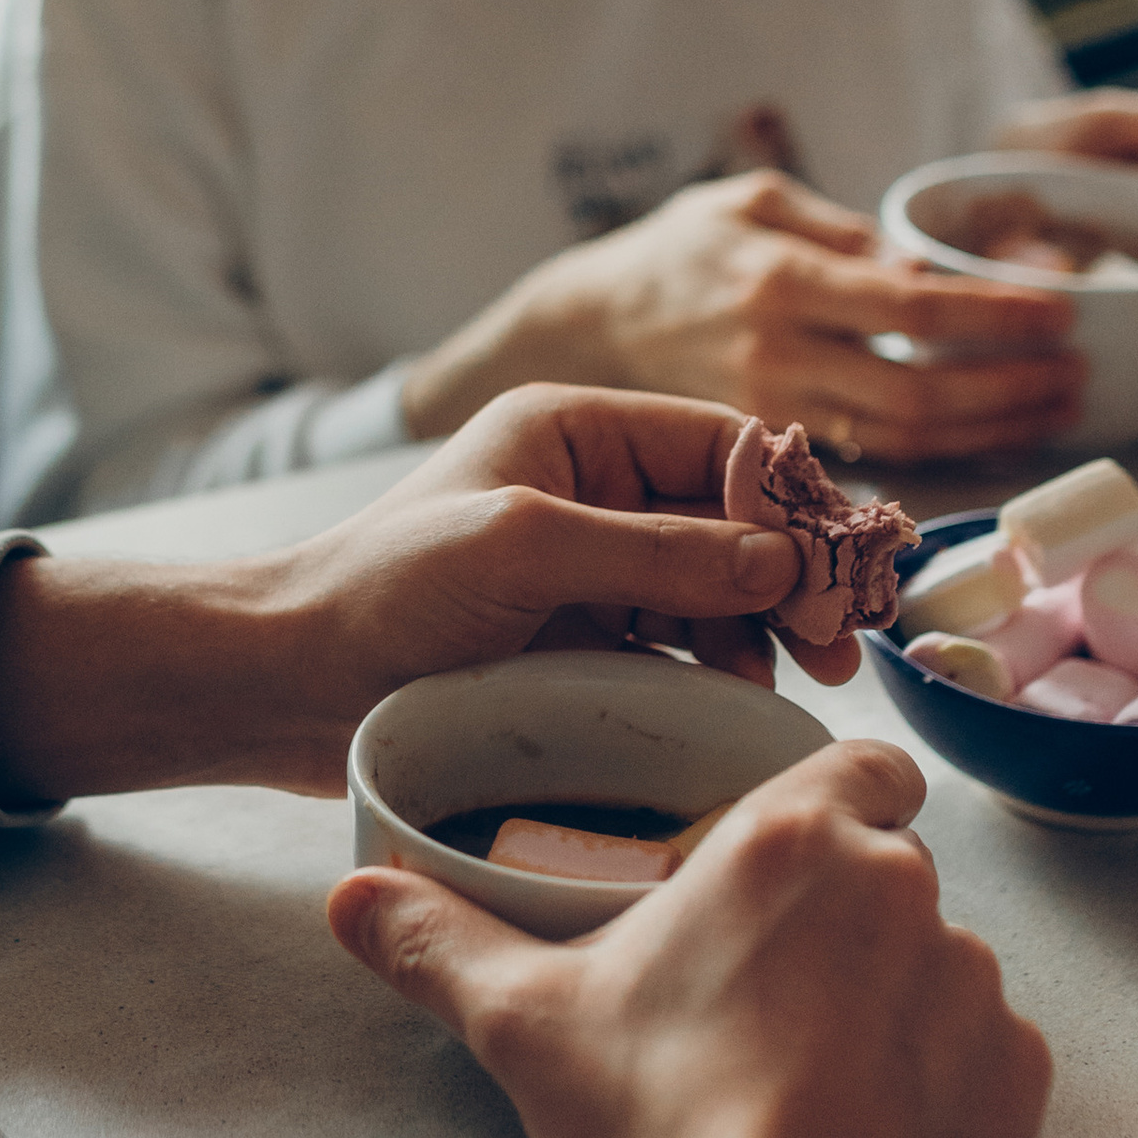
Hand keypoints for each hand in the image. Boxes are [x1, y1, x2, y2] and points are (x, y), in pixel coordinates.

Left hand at [0, 384, 858, 810]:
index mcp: (575, 433)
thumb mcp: (527, 548)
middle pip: (730, 520)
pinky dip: (715, 673)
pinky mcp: (579, 645)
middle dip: (788, 574)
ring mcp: (587, 572)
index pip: (720, 442)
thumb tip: (782, 558)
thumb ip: (660, 549)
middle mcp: (589, 493)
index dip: (792, 497)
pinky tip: (735, 704)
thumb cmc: (386, 592)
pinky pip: (676, 650)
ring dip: (758, 631)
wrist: (291, 683)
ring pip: (714, 591)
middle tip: (836, 644)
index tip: (847, 560)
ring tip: (786, 680)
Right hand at [329, 741, 1050, 1137]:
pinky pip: (984, 1052)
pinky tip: (869, 1133)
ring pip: (938, 962)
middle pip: (889, 870)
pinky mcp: (1016, 1079)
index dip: (837, 798)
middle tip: (760, 999)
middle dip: (839, 920)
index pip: (864, 763)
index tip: (791, 855)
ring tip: (811, 1083)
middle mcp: (900, 890)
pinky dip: (939, 1081)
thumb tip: (351, 899)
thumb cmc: (660, 1128)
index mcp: (789, 844)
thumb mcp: (525, 1027)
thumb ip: (438, 945)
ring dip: (892, 1000)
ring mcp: (972, 983)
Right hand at [399, 170, 1082, 465]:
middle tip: (1075, 374)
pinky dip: (936, 453)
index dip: (995, 316)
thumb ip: (837, 230)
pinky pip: (867, 459)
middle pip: (917, 396)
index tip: (1059, 311)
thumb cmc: (673, 252)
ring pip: (899, 443)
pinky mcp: (765, 452)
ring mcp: (770, 416)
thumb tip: (919, 267)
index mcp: (780, 284)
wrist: (584, 328)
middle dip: (1010, 391)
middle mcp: (778, 359)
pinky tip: (988, 433)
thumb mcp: (746, 202)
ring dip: (987, 432)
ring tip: (1051, 406)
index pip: (910, 309)